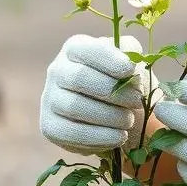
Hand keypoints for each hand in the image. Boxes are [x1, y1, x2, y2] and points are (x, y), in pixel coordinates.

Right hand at [40, 34, 158, 155]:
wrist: (117, 113)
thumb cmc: (125, 80)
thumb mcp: (130, 60)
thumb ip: (131, 52)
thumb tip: (129, 62)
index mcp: (75, 48)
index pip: (86, 50)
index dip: (109, 60)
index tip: (131, 71)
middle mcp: (57, 70)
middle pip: (79, 78)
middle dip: (113, 91)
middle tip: (136, 100)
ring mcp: (50, 98)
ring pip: (74, 106)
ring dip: (108, 116)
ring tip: (129, 120)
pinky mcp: (50, 126)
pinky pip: (69, 133)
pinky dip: (98, 137)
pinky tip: (119, 137)